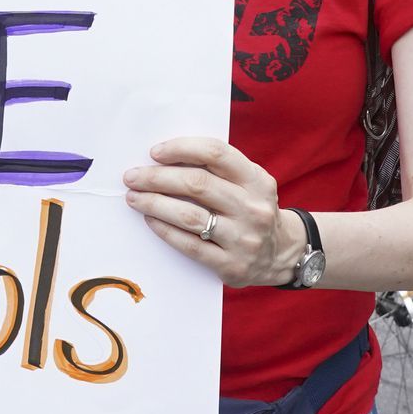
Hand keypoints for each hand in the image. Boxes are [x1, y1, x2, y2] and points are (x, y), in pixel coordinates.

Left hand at [123, 138, 303, 287]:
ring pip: (189, 216)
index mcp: (257, 180)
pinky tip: (150, 220)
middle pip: (197, 184)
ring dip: (155, 204)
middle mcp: (253, 207)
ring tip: (134, 197)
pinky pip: (189, 245)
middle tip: (132, 177)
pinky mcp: (231, 264)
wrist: (280, 254)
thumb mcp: (248, 183)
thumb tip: (166, 158)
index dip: (181, 149)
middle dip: (157, 178)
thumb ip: (218, 169)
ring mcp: (243, 238)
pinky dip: (165, 230)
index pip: (216, 153)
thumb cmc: (251, 209)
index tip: (155, 152)